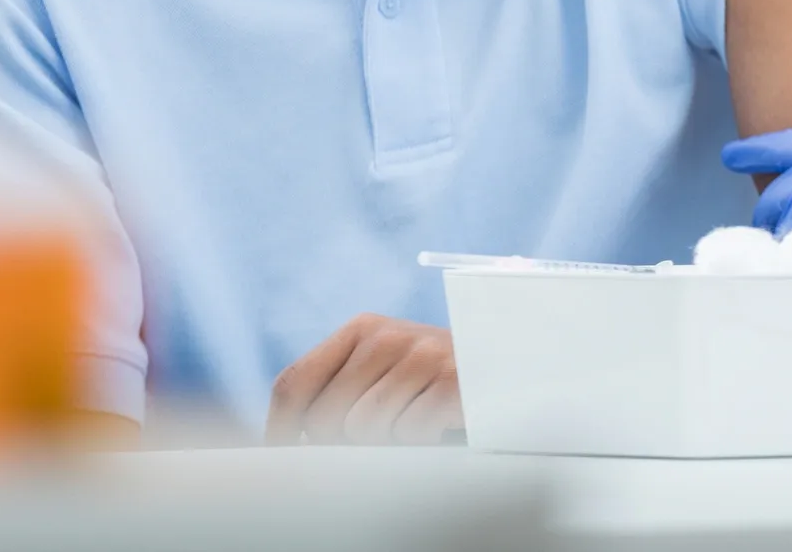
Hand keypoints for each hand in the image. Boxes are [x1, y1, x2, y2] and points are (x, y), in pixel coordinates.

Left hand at [266, 315, 461, 445]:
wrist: (513, 367)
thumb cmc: (437, 383)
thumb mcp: (386, 373)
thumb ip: (340, 391)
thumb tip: (286, 446)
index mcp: (361, 329)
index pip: (293, 384)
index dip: (279, 431)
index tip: (279, 462)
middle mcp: (387, 335)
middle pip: (324, 418)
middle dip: (341, 445)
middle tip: (378, 440)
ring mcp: (422, 355)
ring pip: (363, 431)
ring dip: (387, 443)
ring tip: (414, 427)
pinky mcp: (452, 380)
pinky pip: (408, 435)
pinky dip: (420, 442)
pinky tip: (438, 425)